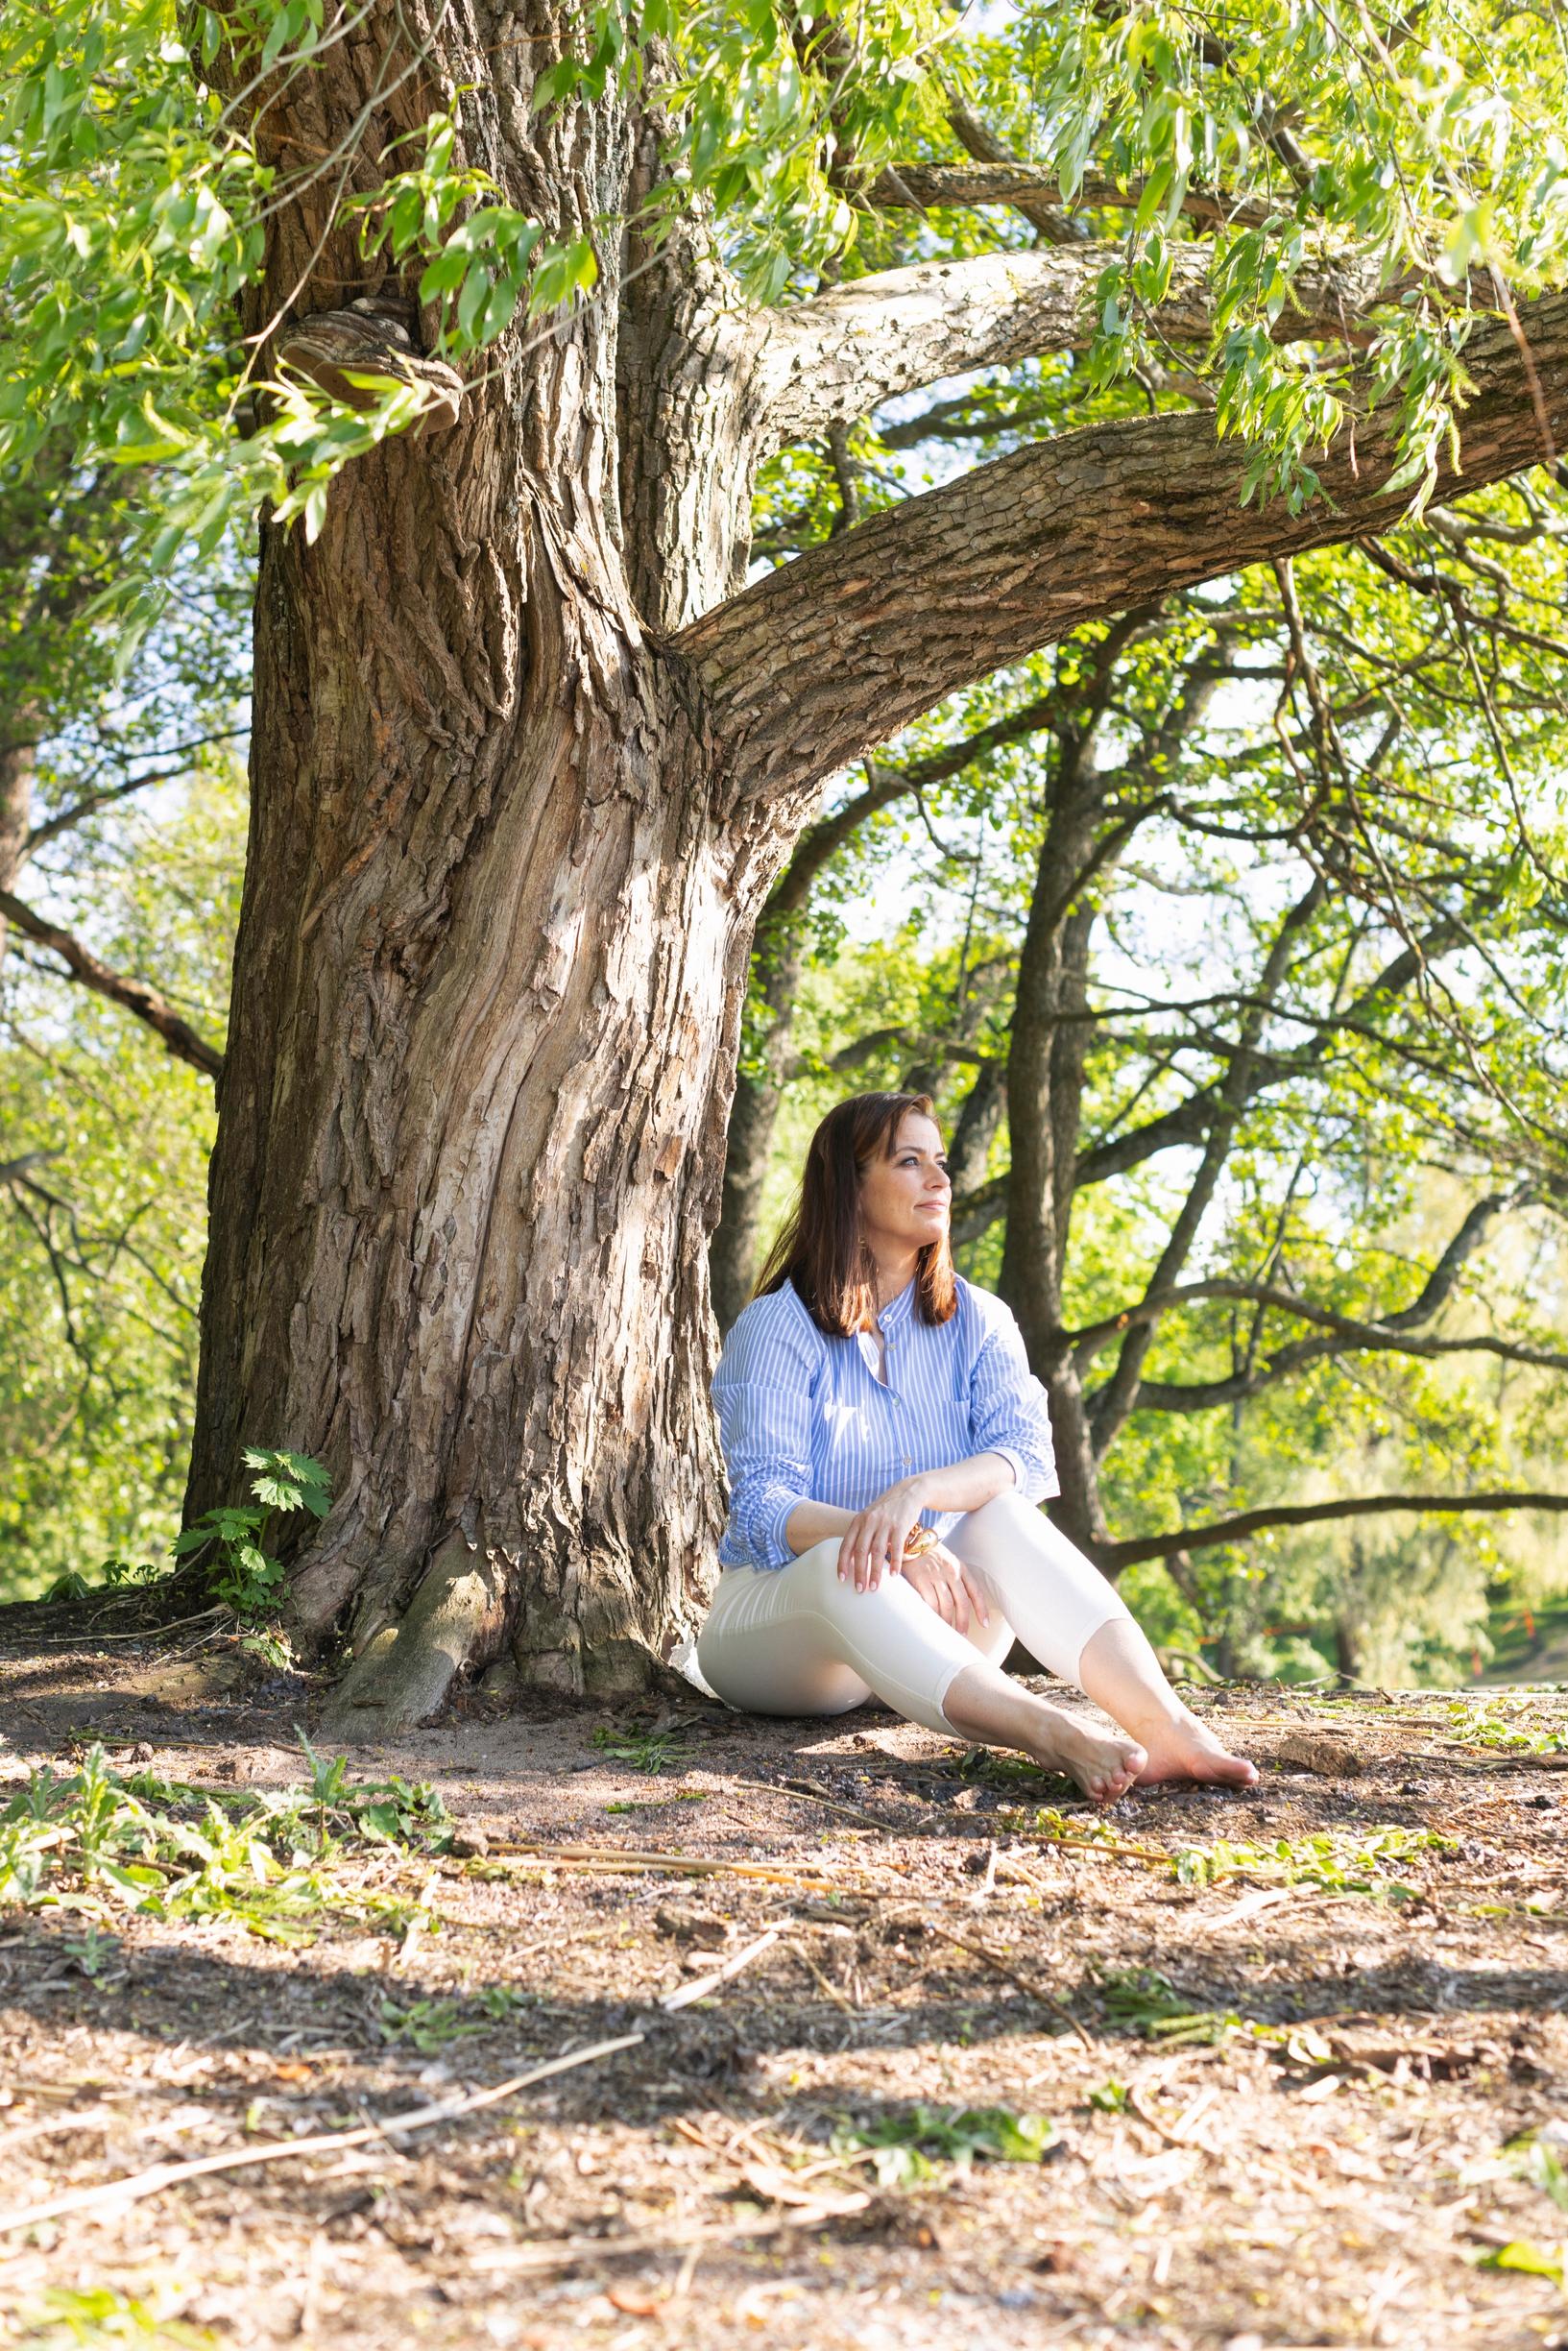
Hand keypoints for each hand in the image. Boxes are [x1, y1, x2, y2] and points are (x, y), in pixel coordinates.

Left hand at [838, 1476, 930, 1592]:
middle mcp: (869, 1522)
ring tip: (874, 1587)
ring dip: (875, 1572)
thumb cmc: (887, 1509)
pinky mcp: (900, 1526)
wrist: (908, 1492)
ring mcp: (885, 1524)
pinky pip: (896, 1548)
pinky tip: (893, 1575)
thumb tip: (852, 1558)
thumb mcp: (869, 1517)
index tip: (842, 1579)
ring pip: (877, 1552)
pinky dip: (894, 1563)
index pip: (846, 1545)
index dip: (842, 1563)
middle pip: (860, 1551)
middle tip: (859, 1589)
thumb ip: (861, 1534)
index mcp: (858, 1521)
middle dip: (859, 1572)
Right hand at [899, 1545, 990, 1638]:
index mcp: (961, 1568)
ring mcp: (936, 1576)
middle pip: (961, 1602)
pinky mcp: (921, 1579)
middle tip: (962, 1634)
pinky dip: (932, 1614)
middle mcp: (951, 1572)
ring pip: (945, 1605)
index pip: (975, 1592)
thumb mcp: (950, 1562)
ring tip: (946, 1631)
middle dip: (963, 1621)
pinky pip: (929, 1602)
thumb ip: (958, 1580)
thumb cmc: (932, 1556)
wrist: (912, 1542)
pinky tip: (933, 1621)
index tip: (984, 1624)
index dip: (981, 1610)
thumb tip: (961, 1605)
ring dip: (947, 1621)